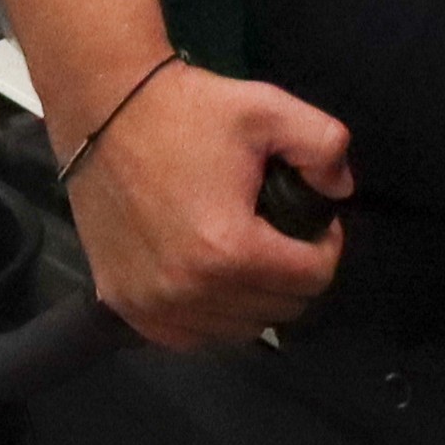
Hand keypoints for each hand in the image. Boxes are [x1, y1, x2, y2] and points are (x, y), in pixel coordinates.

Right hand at [61, 59, 349, 349]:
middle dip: (293, 274)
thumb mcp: (269, 110)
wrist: (103, 108)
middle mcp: (189, 290)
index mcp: (230, 249)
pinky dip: (208, 315)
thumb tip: (341, 192)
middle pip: (278, 310)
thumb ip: (324, 147)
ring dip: (253, 299)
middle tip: (280, 234)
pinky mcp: (123, 303)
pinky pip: (187, 336)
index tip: (313, 220)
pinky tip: (210, 277)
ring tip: (246, 254)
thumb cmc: (188, 110)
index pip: (312, 279)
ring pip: (235, 330)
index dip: (326, 246)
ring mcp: (151, 304)